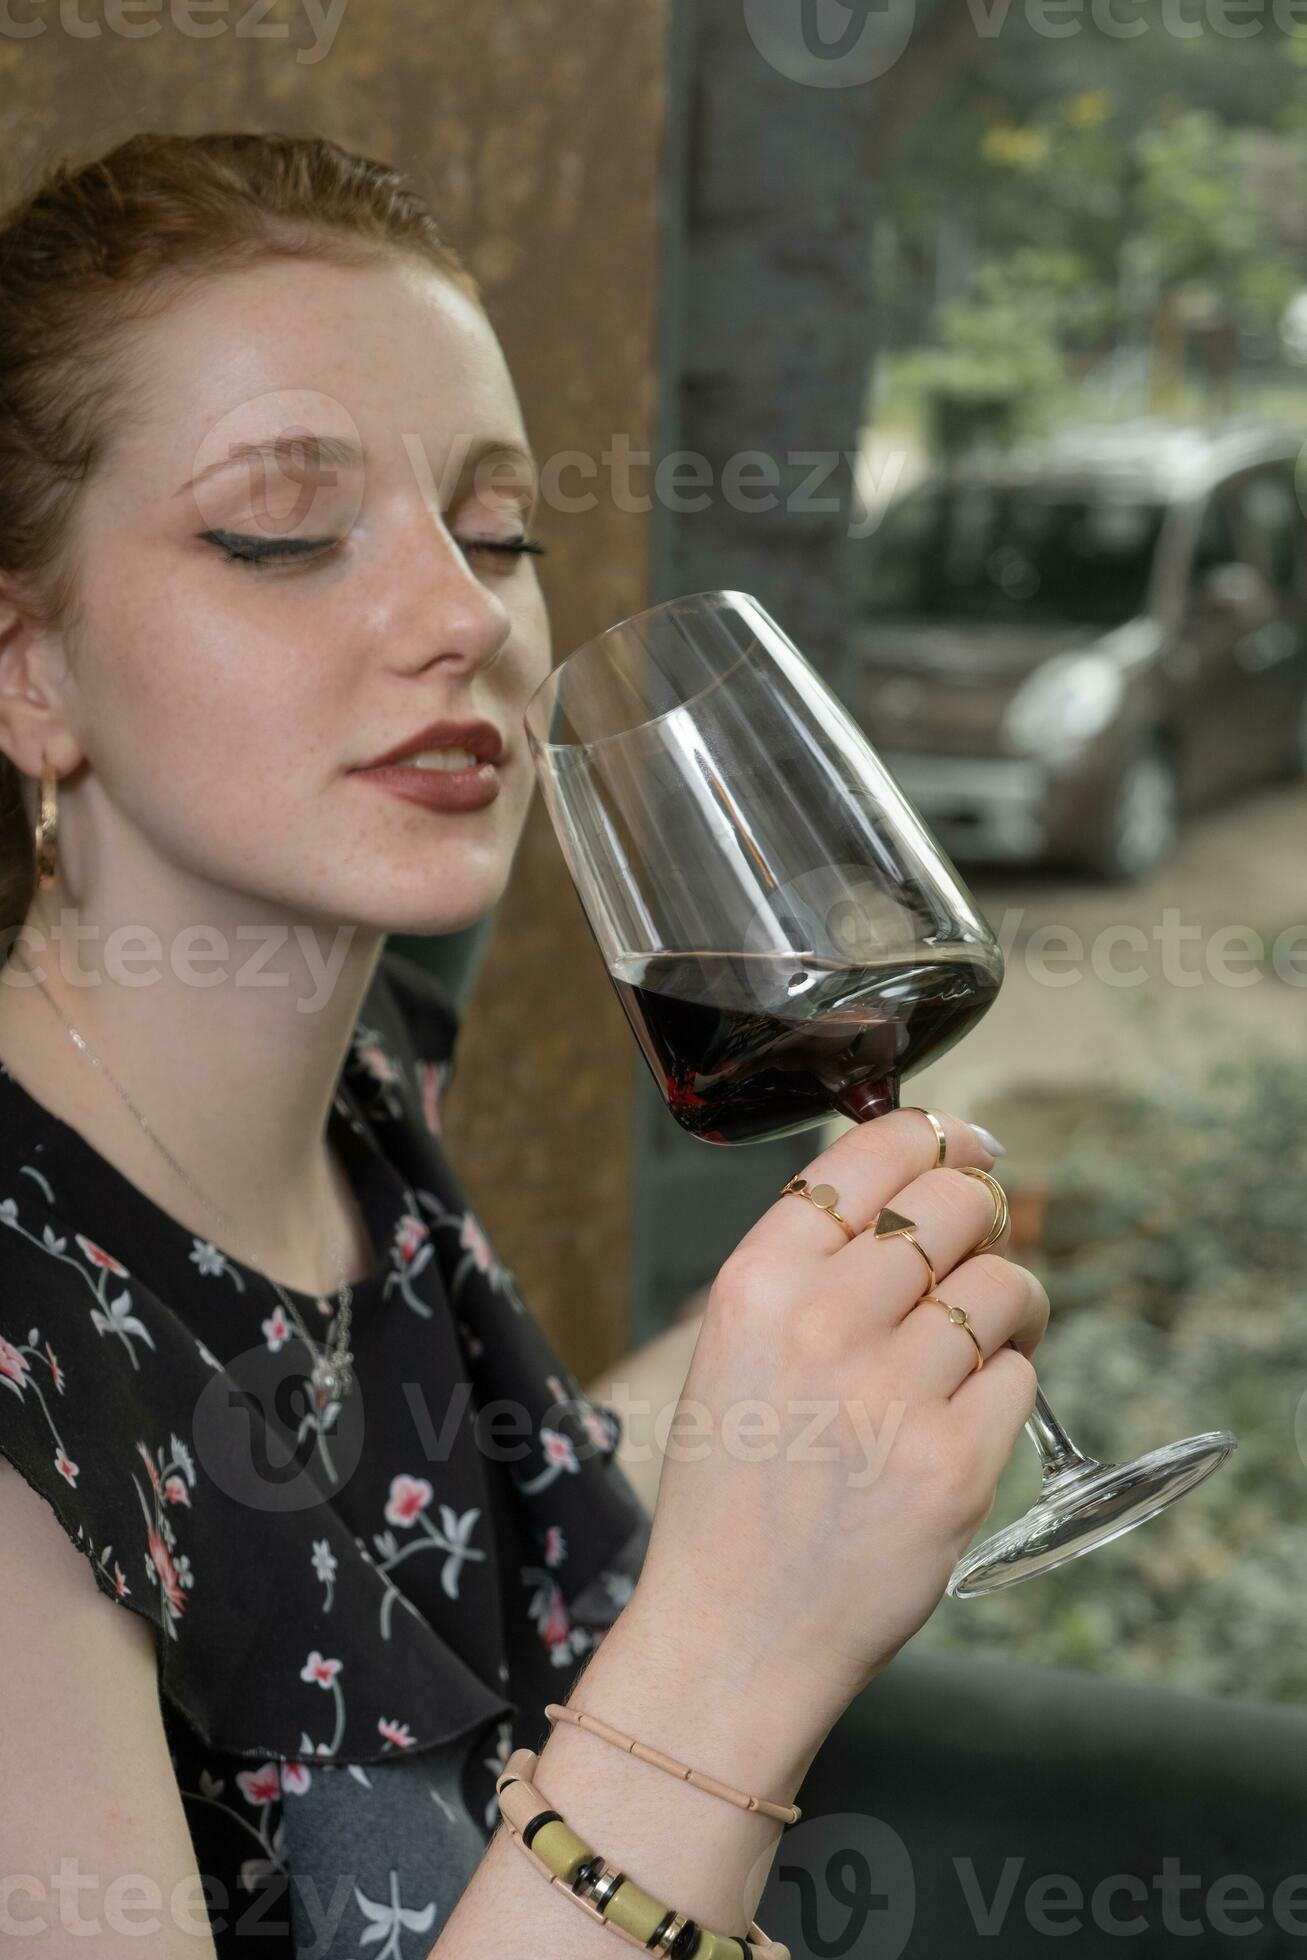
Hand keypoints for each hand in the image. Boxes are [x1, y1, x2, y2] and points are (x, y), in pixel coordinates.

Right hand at [629, 1109, 1047, 1746]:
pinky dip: (1007, 1387)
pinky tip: (966, 1412)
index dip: (936, 1135)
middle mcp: (822, 1323)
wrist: (735, 1632)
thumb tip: (923, 1181)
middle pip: (954, 1203)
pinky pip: (1020, 1378)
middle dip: (985, 1211)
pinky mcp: (953, 1465)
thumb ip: (812, 1264)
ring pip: (1004, 1285)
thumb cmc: (736, 1486)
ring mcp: (891, 1394)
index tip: (964, 1146)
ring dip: (1011, 1301)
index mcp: (756, 1283)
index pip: (872, 1152)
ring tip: (990, 1331)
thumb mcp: (735, 1347)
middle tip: (983, 1240)